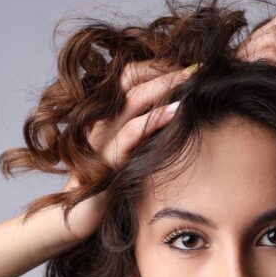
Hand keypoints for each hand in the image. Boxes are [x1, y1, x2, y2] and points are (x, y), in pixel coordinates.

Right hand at [60, 58, 190, 237]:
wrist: (80, 213)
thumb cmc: (110, 182)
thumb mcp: (131, 151)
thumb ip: (147, 129)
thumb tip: (180, 112)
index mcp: (109, 114)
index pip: (131, 76)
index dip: (157, 65)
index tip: (186, 63)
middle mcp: (104, 119)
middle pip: (131, 80)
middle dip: (164, 70)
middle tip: (195, 67)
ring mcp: (103, 138)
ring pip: (131, 101)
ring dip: (162, 87)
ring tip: (189, 81)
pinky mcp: (107, 161)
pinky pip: (130, 136)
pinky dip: (153, 121)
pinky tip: (176, 113)